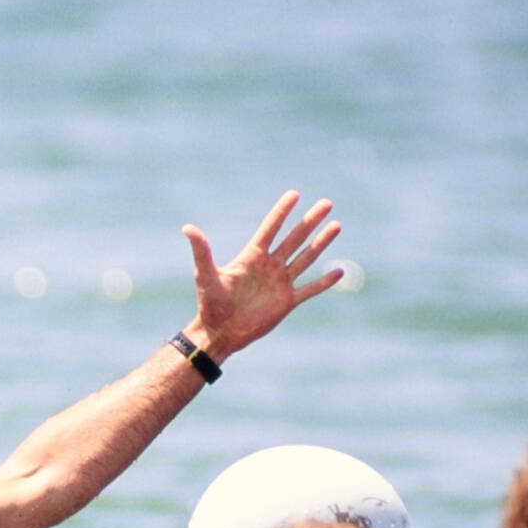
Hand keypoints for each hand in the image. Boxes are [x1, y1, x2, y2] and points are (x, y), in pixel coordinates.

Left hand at [183, 190, 343, 359]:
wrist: (219, 333)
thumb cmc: (210, 303)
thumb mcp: (205, 275)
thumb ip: (201, 251)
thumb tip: (188, 228)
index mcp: (252, 256)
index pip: (270, 228)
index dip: (282, 212)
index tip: (294, 194)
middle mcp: (269, 266)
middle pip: (294, 238)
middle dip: (310, 221)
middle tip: (326, 203)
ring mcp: (280, 283)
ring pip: (305, 258)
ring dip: (321, 242)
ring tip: (336, 225)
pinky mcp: (287, 302)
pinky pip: (309, 289)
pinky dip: (324, 282)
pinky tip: (339, 272)